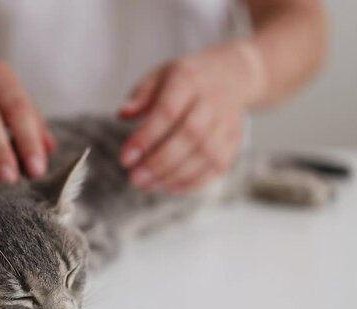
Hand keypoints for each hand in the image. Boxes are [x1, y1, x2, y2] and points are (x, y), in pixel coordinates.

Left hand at [119, 43, 261, 192]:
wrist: (230, 75)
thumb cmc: (186, 79)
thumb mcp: (159, 75)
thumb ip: (140, 95)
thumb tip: (123, 115)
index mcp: (189, 80)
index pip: (168, 112)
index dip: (146, 138)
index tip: (126, 158)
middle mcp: (212, 101)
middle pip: (190, 136)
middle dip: (159, 162)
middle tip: (135, 178)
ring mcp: (226, 122)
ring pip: (205, 155)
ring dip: (174, 175)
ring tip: (148, 185)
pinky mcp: (233, 140)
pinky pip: (217, 167)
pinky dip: (193, 182)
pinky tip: (170, 186)